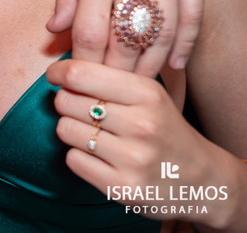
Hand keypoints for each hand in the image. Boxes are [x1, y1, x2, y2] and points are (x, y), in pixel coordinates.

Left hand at [48, 0, 201, 75]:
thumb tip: (54, 29)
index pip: (90, 32)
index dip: (84, 62)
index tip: (76, 78)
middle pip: (126, 41)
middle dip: (115, 73)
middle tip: (105, 94)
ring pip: (162, 36)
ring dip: (150, 66)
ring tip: (136, 86)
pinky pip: (192, 15)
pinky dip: (185, 43)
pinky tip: (176, 63)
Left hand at [48, 60, 243, 228]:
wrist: (201, 178)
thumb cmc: (163, 128)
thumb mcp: (148, 94)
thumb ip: (109, 78)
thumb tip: (60, 69)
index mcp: (147, 94)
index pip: (80, 74)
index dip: (58, 73)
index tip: (55, 76)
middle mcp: (141, 125)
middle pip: (66, 101)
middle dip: (65, 102)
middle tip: (81, 109)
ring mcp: (132, 158)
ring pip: (65, 130)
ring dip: (71, 130)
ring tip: (92, 133)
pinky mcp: (122, 187)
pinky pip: (73, 160)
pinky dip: (79, 156)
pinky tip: (99, 156)